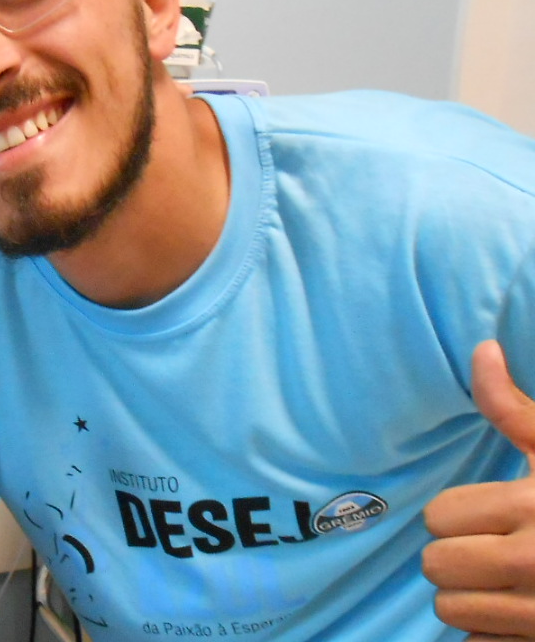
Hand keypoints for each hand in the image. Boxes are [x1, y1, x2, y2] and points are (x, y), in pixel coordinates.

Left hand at [423, 340, 534, 639]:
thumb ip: (512, 407)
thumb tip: (481, 348)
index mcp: (534, 507)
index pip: (438, 516)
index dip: (455, 514)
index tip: (486, 512)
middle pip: (436, 566)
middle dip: (455, 555)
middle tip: (490, 546)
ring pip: (451, 611)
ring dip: (468, 597)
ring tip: (505, 579)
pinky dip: (491, 634)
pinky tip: (518, 612)